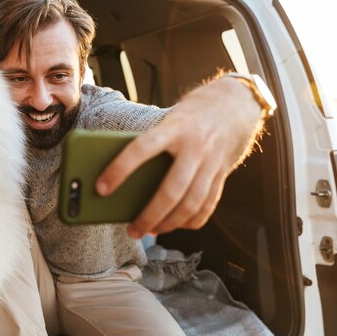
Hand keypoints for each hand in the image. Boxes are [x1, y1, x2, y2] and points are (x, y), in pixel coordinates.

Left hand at [95, 76, 264, 238]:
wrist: (236, 103)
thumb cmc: (190, 114)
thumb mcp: (170, 119)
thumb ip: (152, 143)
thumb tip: (125, 180)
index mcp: (174, 126)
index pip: (142, 148)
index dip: (119, 169)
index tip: (100, 188)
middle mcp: (195, 146)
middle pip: (171, 191)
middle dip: (149, 216)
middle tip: (131, 231)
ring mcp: (212, 162)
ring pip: (190, 204)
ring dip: (168, 224)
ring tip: (150, 232)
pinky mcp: (222, 174)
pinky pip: (208, 205)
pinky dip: (191, 220)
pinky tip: (176, 225)